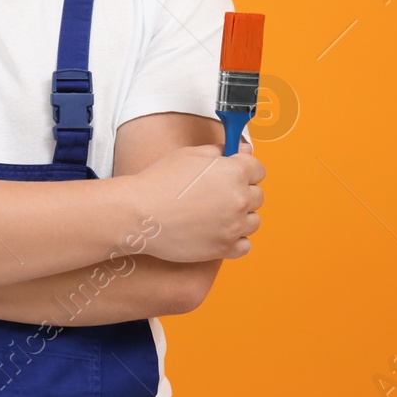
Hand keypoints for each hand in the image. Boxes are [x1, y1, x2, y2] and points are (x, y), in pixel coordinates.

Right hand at [129, 140, 264, 262]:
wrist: (138, 214)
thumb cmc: (159, 181)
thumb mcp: (189, 155)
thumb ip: (220, 151)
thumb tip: (244, 149)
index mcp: (234, 172)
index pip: (258, 168)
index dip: (245, 168)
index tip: (233, 171)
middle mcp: (239, 199)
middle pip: (258, 195)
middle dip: (241, 192)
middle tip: (215, 192)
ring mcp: (233, 226)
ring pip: (253, 220)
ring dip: (239, 216)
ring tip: (213, 213)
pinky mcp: (224, 248)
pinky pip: (244, 245)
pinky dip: (234, 239)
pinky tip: (216, 230)